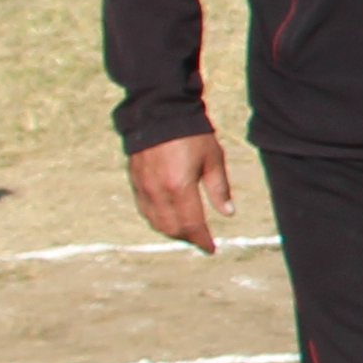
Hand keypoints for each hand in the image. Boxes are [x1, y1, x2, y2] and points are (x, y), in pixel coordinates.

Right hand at [127, 131, 230, 255]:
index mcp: (180, 187)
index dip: (202, 240)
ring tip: (188, 232)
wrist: (159, 114)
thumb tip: (228, 213)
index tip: (211, 248)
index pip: (192, 224)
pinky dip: (157, 219)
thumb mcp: (213, 159)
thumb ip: (219, 189)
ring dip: (172, 231)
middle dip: (188, 237)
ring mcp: (143, 188)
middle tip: (202, 239)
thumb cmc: (192, 135)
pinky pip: (145, 210)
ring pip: (156, 222)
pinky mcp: (135, 182)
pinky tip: (168, 218)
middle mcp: (158, 192)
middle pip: (172, 228)